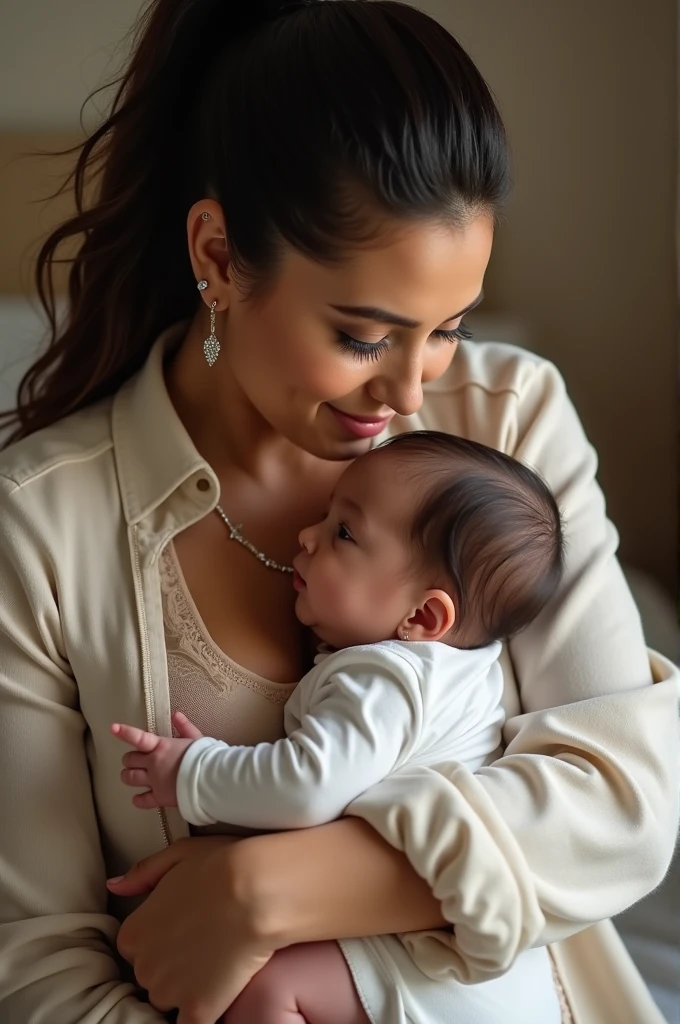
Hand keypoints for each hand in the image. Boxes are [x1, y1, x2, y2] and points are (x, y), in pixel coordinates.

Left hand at [107, 837, 275, 1023]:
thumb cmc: (221, 867)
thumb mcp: (177, 855)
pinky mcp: (197, 1011)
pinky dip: (202, 1011)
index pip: (137, 947)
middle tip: (204, 942)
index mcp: (133, 933)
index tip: (184, 929)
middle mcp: (144, 967)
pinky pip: (191, 1023)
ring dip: (188, 988)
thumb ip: (142, 873)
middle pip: (152, 975)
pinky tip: (218, 993)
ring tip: (216, 962)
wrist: (256, 893)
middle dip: (173, 964)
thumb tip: (115, 885)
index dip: (162, 938)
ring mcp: (169, 992)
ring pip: (170, 999)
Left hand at [111, 711, 203, 809]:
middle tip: (136, 760)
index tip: (112, 728)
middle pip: (129, 760)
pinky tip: (138, 798)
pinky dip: (138, 799)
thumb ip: (185, 726)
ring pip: (129, 778)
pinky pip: (142, 800)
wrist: (210, 780)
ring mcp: (154, 782)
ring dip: (128, 776)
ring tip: (131, 775)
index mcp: (161, 747)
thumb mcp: (196, 738)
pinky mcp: (159, 798)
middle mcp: (153, 764)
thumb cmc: (204, 756)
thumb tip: (176, 715)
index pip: (138, 738)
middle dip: (130, 759)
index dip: (124, 732)